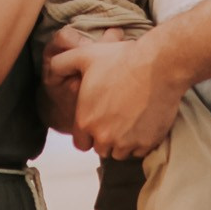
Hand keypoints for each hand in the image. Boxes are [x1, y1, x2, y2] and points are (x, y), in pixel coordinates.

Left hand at [46, 34, 184, 159]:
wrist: (158, 65)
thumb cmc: (121, 60)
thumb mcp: (84, 56)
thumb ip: (62, 63)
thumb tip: (52, 67)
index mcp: (86, 121)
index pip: (81, 143)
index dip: (87, 133)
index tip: (98, 122)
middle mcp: (104, 137)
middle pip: (101, 149)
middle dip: (106, 138)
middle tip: (116, 118)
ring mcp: (127, 142)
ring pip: (121, 153)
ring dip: (123, 142)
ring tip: (130, 120)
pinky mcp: (148, 143)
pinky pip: (141, 151)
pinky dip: (142, 141)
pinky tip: (144, 122)